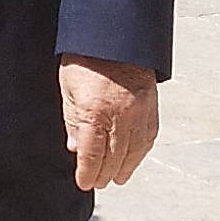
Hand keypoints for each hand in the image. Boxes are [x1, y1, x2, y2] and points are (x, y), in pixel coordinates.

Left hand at [59, 55, 158, 189]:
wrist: (114, 38)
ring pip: (133, 151)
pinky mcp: (151, 107)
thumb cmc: (86, 60)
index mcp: (95, 113)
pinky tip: (134, 158)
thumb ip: (72, 120)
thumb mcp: (68, 88)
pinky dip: (140, 152)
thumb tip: (75, 148)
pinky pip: (148, 137)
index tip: (84, 183)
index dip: (87, 173)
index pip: (92, 155)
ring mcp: (138, 113)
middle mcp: (119, 117)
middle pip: (113, 158)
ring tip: (117, 178)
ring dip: (124, 168)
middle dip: (104, 174)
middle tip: (98, 182)